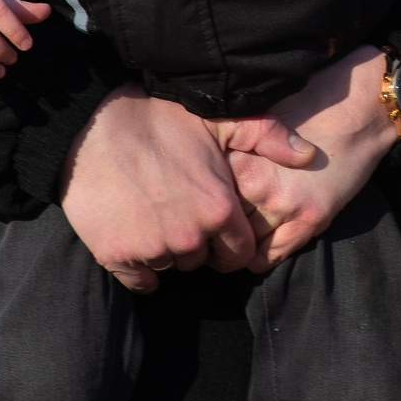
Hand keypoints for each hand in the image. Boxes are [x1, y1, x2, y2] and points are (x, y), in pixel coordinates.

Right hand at [61, 84, 303, 291]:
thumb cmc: (158, 120)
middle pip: (203, 260)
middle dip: (197, 243)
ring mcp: (153, 249)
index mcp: (220, 209)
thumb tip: (309, 156)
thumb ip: (268, 136)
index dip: (229, 241)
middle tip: (179, 210)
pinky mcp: (118, 257)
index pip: (239, 253)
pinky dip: (139, 266)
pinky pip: (141, 280)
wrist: (92, 127)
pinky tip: (134, 235)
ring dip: (167, 250)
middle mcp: (191, 237)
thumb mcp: (220, 120)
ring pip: (171, 266)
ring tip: (153, 213)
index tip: (214, 224)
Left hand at [212, 46, 400, 268]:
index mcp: (236, 156)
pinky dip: (258, 257)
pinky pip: (265, 258)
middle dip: (215, 229)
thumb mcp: (255, 122)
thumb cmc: (305, 109)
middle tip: (216, 227)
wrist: (357, 112)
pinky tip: (261, 242)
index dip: (201, 204)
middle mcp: (254, 182)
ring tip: (238, 236)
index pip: (201, 199)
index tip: (200, 208)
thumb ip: (225, 151)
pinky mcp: (309, 220)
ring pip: (239, 246)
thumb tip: (194, 184)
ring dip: (236, 246)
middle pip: (217, 225)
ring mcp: (282, 204)